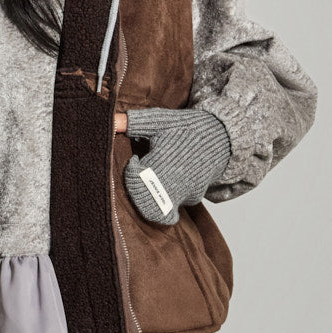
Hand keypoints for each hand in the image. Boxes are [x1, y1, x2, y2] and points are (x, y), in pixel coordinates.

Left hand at [117, 106, 231, 225]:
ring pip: (155, 211)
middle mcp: (173, 182)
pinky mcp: (192, 199)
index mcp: (162, 162)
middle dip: (135, 189)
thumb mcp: (159, 121)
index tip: (136, 160)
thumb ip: (134, 122)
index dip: (130, 170)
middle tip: (140, 175)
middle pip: (142, 201)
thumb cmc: (185, 128)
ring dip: (146, 201)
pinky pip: (170, 209)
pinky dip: (162, 202)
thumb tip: (111, 121)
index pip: (134, 179)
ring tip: (149, 183)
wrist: (220, 138)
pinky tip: (163, 186)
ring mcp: (184, 193)